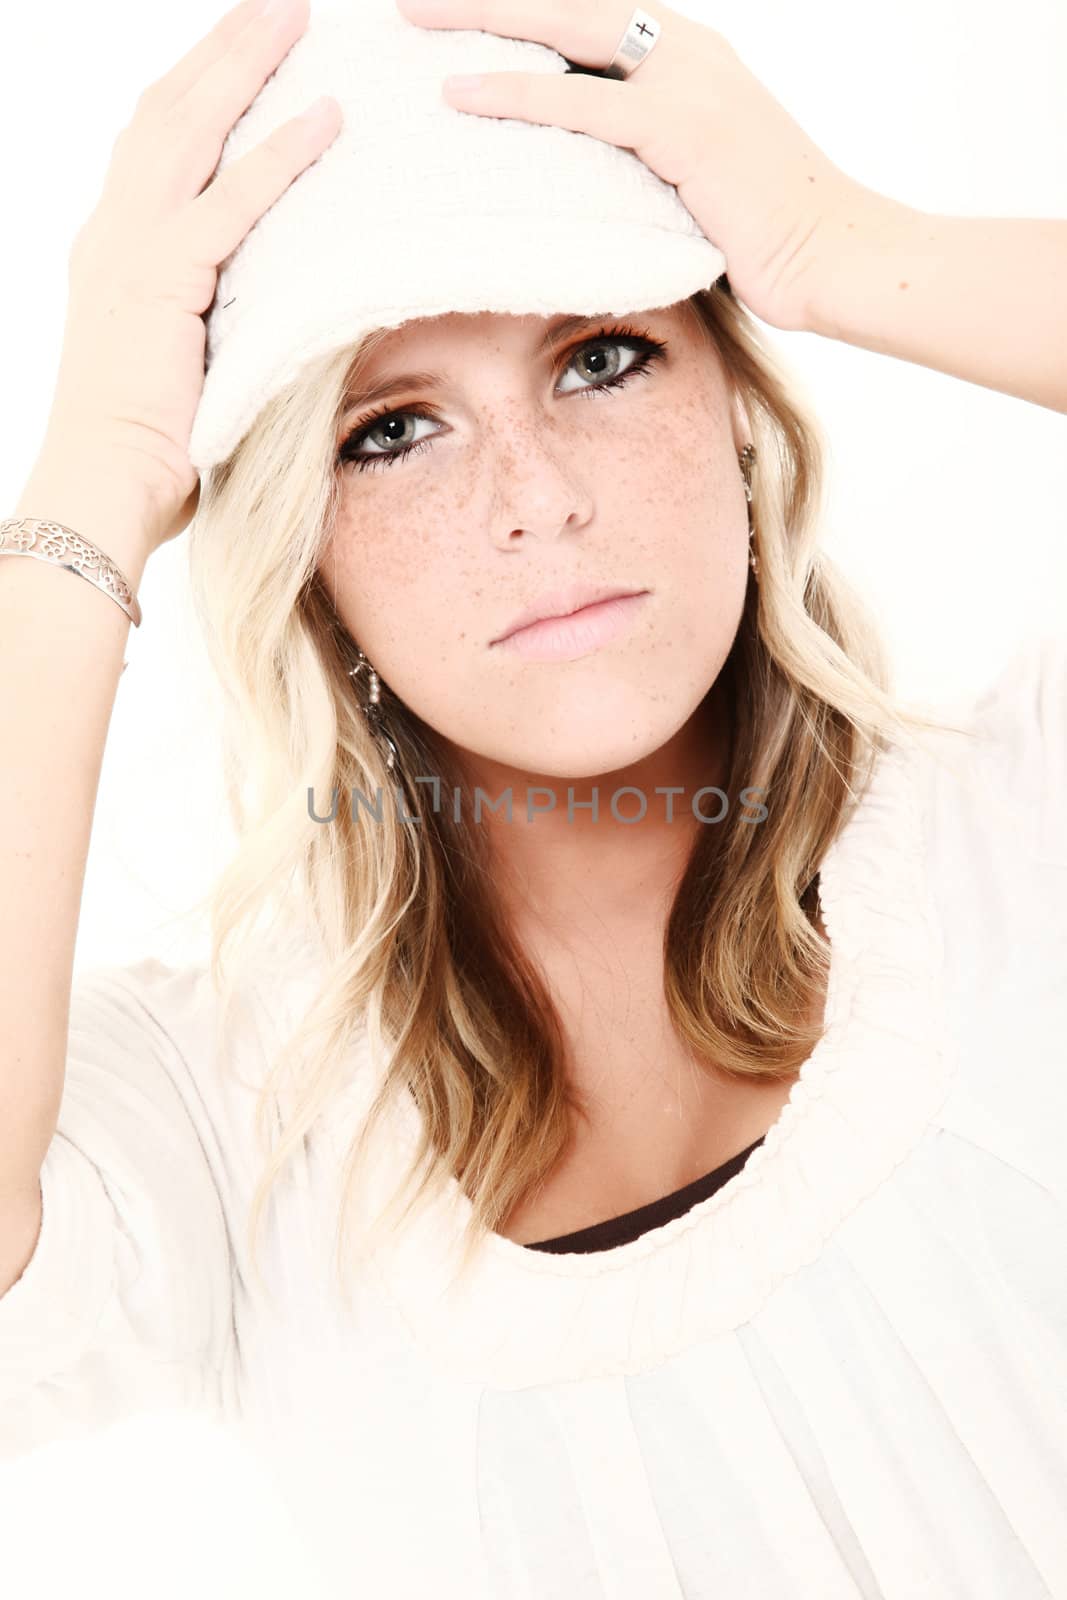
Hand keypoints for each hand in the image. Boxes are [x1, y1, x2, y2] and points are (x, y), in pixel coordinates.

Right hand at [44, 0, 341, 550]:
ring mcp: (132, 251)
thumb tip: (265, 309)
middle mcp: (113, 232)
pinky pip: (231, 204)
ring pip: (193, 131)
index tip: (240, 45)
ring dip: (247, 66)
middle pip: (169, 111)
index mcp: (113, 248)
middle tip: (278, 2)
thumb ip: (206, 317)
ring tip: (298, 16)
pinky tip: (325, 117)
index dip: (198, 87)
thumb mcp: (178, 362)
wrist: (103, 484)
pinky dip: (279, 157)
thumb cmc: (144, 448)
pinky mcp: (163, 282)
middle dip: (223, 48)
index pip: (155, 143)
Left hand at [397, 0, 883, 332]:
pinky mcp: (680, 126)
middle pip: (568, 4)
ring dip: (482, 22)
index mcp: (693, 56)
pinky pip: (578, 100)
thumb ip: (649, 161)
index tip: (468, 8)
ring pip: (562, 33)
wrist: (841, 257)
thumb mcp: (703, 183)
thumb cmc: (777, 237)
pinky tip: (460, 94)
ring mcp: (686, 82)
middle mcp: (688, 51)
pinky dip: (516, 94)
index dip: (531, 9)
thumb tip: (593, 184)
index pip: (593, 16)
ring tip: (413, 19)